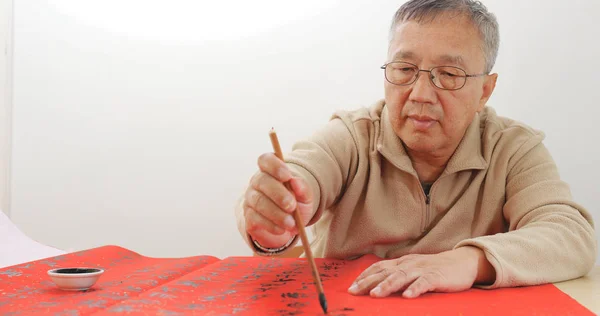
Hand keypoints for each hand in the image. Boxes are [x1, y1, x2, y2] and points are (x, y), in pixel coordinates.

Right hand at [243, 153, 314, 247]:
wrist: (289, 222)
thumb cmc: (296, 203)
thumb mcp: (305, 196)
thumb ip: (303, 188)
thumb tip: (295, 182)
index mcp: (270, 171)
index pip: (266, 160)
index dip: (274, 166)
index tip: (287, 176)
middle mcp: (257, 182)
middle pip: (262, 181)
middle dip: (278, 194)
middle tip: (292, 206)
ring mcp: (251, 198)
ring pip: (258, 202)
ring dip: (276, 213)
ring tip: (291, 223)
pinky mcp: (248, 216)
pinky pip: (255, 218)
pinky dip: (270, 225)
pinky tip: (281, 230)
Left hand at [348, 247, 494, 297]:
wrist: (462, 262)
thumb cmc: (435, 269)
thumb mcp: (413, 269)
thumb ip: (398, 274)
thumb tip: (377, 284)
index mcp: (402, 263)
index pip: (379, 268)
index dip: (364, 277)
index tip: (351, 287)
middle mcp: (409, 264)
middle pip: (385, 272)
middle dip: (368, 282)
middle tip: (354, 291)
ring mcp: (422, 269)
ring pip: (401, 277)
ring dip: (387, 285)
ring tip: (375, 294)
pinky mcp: (436, 277)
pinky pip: (424, 283)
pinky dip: (415, 289)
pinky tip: (407, 296)